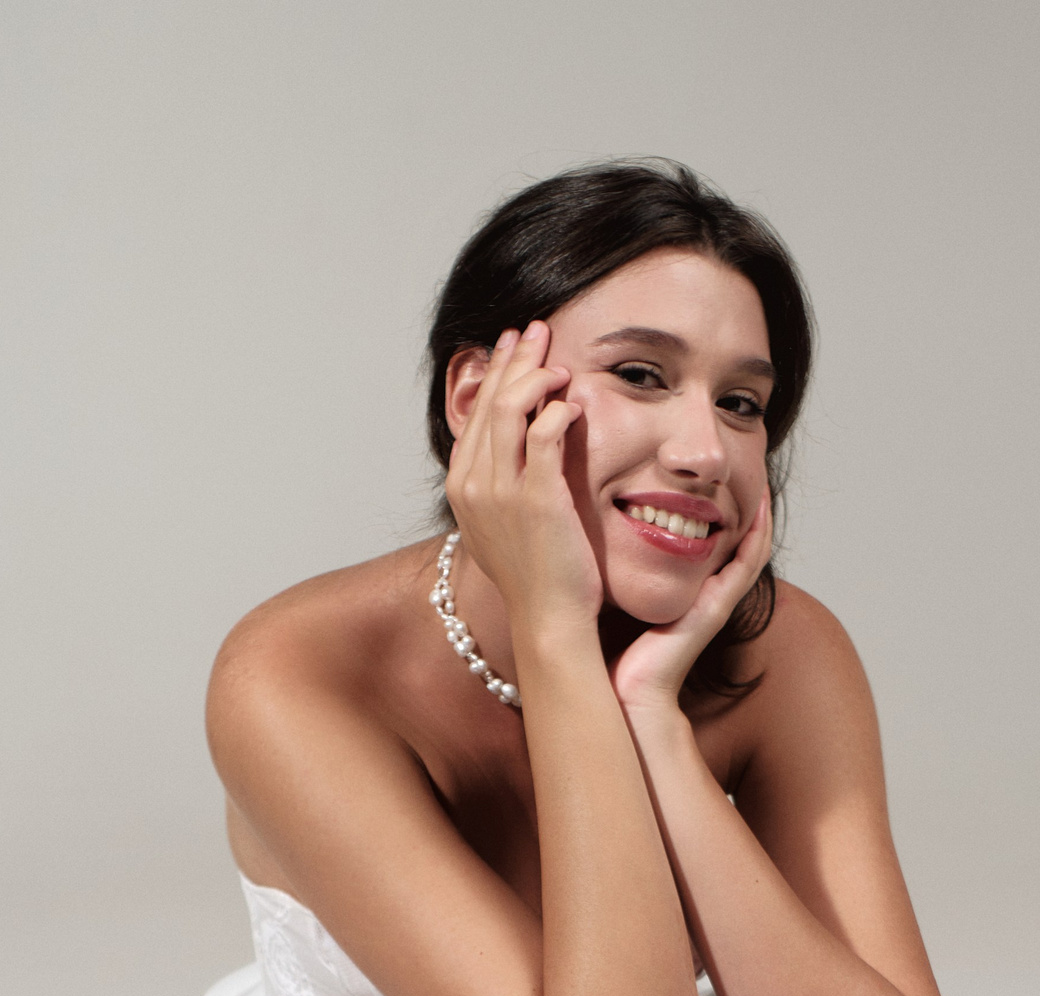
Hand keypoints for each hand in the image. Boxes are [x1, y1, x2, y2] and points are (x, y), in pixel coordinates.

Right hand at [444, 323, 600, 635]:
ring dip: (536, 375)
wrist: (548, 620)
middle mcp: (473, 485)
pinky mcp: (536, 498)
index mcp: (463, 489)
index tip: (515, 346)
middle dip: (515, 358)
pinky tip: (576, 400)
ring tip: (559, 363)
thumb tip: (519, 450)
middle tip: (539, 330)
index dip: (495, 373)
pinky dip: (559, 409)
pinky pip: (543, 433)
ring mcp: (501, 492)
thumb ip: (505, 486)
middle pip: (490, 401)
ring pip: (511, 407)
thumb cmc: (537, 579)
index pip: (475, 414)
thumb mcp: (506, 527)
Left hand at [611, 492, 774, 719]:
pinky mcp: (717, 609)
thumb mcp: (617, 604)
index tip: (711, 479)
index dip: (718, 512)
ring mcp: (717, 603)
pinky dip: (757, 536)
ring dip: (761, 515)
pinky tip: (761, 507)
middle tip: (748, 469)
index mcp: (687, 594)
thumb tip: (589, 547)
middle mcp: (707, 596)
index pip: (712, 545)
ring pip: (751, 549)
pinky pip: (747, 565)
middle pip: (738, 543)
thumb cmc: (616, 658)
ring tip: (763, 478)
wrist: (628, 694)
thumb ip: (616, 579)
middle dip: (744, 508)